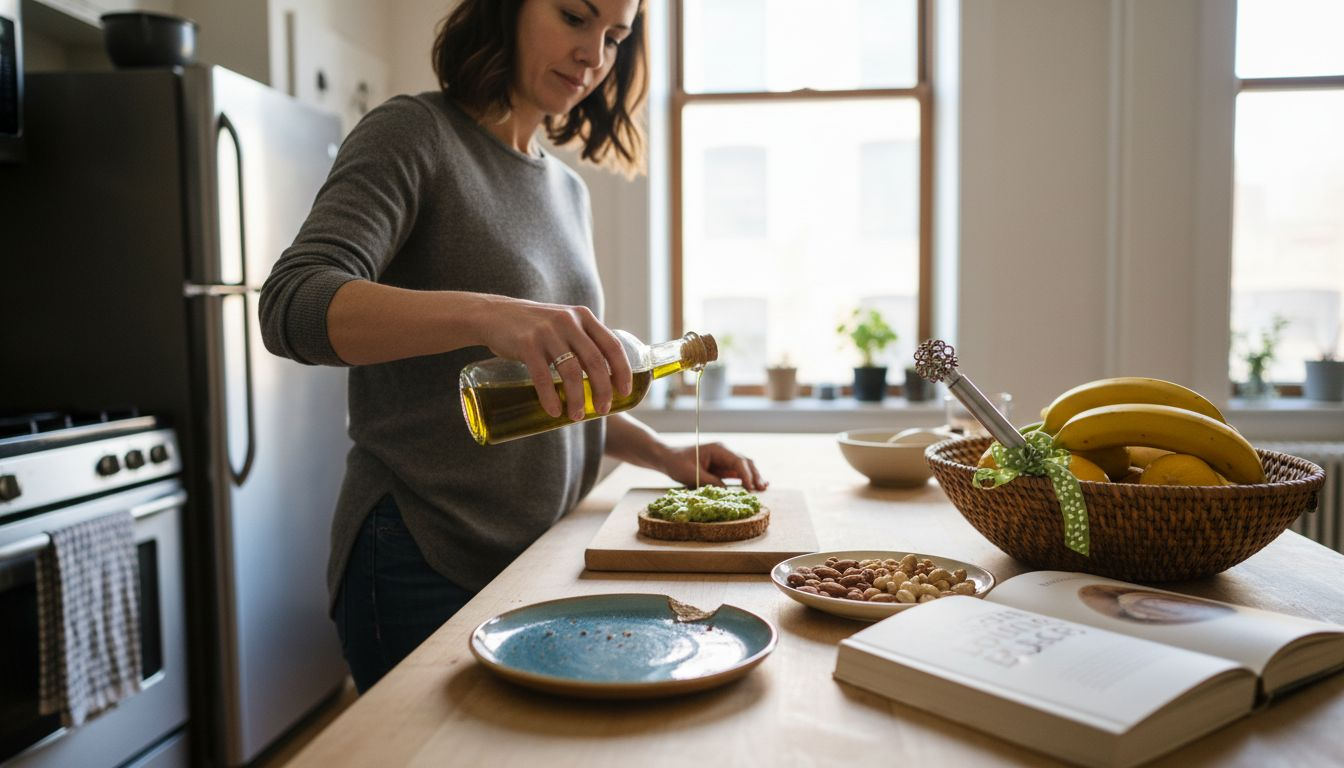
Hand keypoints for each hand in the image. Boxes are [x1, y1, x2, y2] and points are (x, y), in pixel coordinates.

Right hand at [474, 297, 631, 420]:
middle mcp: (568, 321)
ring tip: (577, 416)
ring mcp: (547, 332)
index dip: (622, 371)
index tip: (625, 392)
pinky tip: (554, 412)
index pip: (612, 346)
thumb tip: (603, 376)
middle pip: (595, 362)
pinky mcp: (526, 344)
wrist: (494, 314)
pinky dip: (550, 397)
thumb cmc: (534, 326)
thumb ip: (582, 341)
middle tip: (602, 410)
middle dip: (602, 390)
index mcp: (583, 317)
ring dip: (577, 398)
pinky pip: (543, 376)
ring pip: (571, 371)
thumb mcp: (563, 323)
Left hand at [659, 442, 767, 491]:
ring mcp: (724, 459)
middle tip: (762, 489)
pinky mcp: (722, 467)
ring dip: (754, 477)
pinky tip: (756, 486)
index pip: (738, 461)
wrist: (668, 458)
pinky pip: (738, 472)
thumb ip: (711, 483)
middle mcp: (724, 452)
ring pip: (745, 467)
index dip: (746, 475)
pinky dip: (747, 479)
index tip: (751, 488)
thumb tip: (728, 492)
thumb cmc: (678, 464)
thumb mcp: (693, 475)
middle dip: (755, 475)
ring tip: (764, 488)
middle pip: (745, 462)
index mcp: (718, 449)